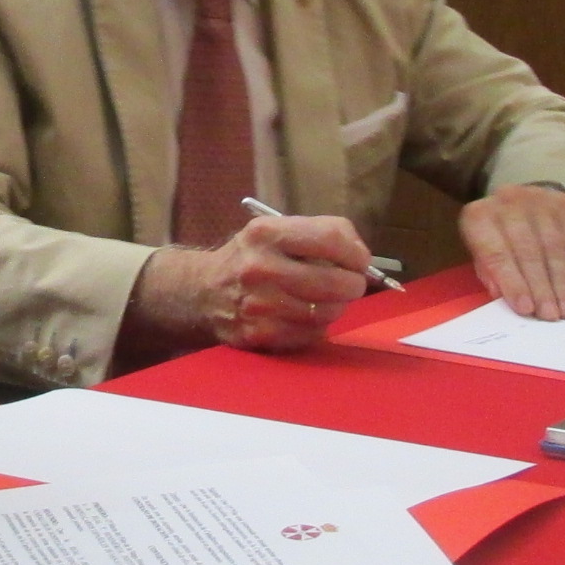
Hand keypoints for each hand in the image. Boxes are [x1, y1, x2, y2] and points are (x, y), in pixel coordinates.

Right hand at [203, 210, 375, 352]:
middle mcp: (259, 268)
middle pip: (334, 281)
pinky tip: (305, 316)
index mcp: (266, 234)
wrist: (202, 291)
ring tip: (325, 299)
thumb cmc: (251, 256)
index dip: (356, 252)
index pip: (331, 238)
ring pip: (326, 312)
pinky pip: (310, 333)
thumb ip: (319, 234)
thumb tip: (361, 258)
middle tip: (350, 284)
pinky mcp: (258, 334)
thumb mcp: (275, 230)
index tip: (360, 261)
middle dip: (352, 284)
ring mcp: (258, 305)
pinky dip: (317, 326)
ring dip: (336, 307)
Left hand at [461, 185, 564, 319]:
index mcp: (479, 216)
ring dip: (562, 283)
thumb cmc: (496, 238)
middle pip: (528, 250)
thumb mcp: (482, 253)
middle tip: (549, 316)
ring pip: (555, 247)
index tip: (525, 309)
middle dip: (541, 287)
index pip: (496, 252)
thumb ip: (489, 272)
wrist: (519, 203)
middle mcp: (509, 201)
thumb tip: (502, 295)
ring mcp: (540, 199)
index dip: (512, 282)